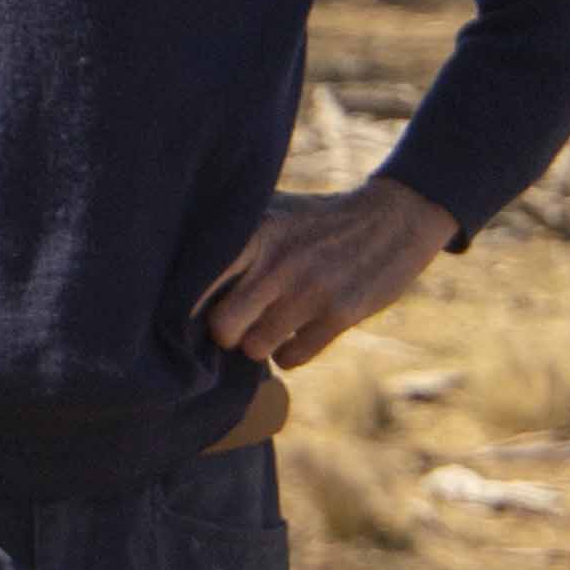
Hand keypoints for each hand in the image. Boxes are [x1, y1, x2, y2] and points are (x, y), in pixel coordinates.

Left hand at [198, 177, 454, 369]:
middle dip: (223, 333)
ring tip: (266, 325)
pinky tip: (292, 335)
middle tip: (232, 323)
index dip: (185, 304)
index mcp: (255, 235)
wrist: (395, 218)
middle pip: (222, 328)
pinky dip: (288, 354)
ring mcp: (312, 292)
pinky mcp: (343, 315)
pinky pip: (292, 359)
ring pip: (256, 349)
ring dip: (257, 344)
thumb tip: (175, 268)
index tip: (182, 312)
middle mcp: (279, 265)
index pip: (200, 281)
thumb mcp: (272, 211)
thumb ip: (231, 238)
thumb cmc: (315, 219)